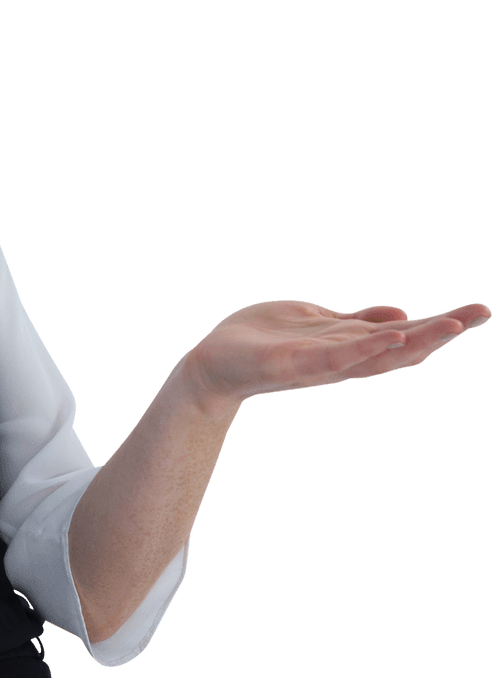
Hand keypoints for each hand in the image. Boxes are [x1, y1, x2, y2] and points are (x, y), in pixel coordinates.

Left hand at [181, 300, 490, 409]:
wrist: (212, 365)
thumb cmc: (261, 342)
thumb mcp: (316, 325)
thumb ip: (355, 323)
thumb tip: (402, 313)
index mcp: (347, 347)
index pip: (402, 336)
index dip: (440, 326)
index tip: (478, 312)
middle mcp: (341, 359)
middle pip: (400, 347)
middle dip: (441, 332)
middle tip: (482, 313)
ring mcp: (319, 363)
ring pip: (374, 353)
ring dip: (412, 340)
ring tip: (450, 325)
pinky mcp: (293, 363)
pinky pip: (335, 357)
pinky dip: (364, 347)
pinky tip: (391, 334)